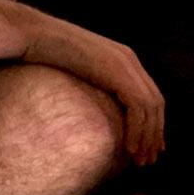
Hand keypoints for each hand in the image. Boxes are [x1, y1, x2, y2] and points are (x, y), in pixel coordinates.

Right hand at [26, 13, 165, 165]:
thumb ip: (94, 83)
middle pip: (156, 102)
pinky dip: (137, 129)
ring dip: (147, 136)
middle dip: (154, 133)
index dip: (153, 122)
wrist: (37, 35)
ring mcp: (125, 63)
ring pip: (150, 107)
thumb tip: (96, 108)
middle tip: (147, 159)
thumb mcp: (79, 69)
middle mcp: (129, 58)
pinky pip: (138, 107)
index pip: (149, 93)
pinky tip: (129, 147)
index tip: (149, 145)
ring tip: (139, 159)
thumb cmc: (47, 52)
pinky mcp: (117, 72)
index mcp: (122, 57)